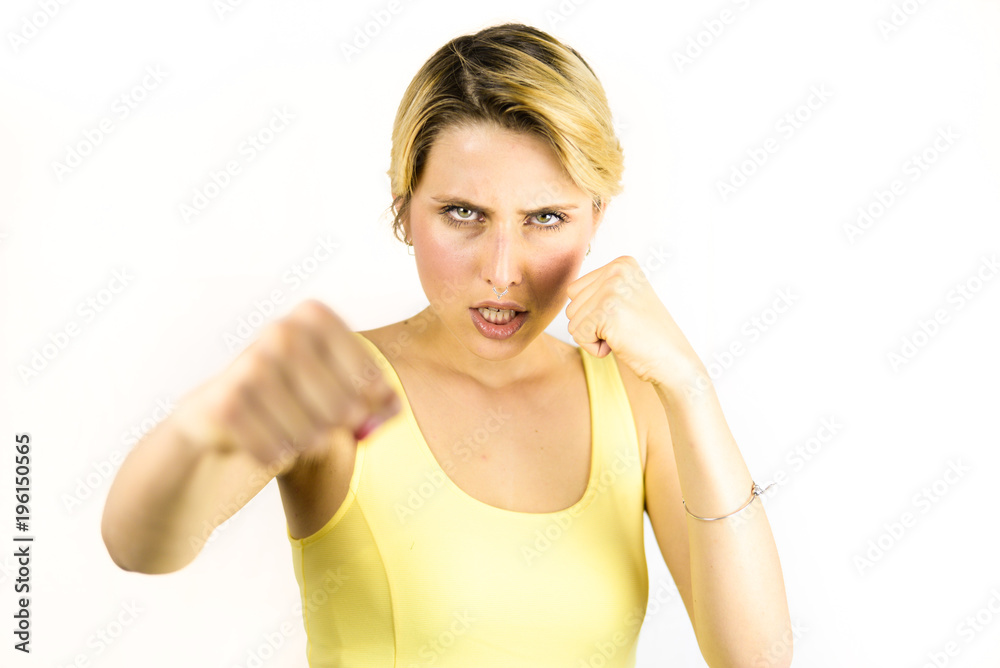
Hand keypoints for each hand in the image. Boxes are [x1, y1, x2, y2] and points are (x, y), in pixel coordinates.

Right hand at [172, 299, 400, 466]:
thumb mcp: (340, 393)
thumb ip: (374, 400)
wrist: (223, 429)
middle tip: (346, 428)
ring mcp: (246, 365)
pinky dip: (276, 453)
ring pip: (300, 419)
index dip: (370, 381)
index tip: (384, 405)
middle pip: (330, 390)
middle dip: (343, 416)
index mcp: (311, 318)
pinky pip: (267, 441)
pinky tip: (277, 453)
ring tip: (310, 441)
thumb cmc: (295, 405)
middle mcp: (278, 332)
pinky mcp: (220, 403)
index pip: (353, 351)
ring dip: (310, 438)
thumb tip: (392, 409)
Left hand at [565, 256, 704, 388]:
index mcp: (622, 263)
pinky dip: (594, 348)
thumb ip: (600, 288)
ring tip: (622, 335)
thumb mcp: (625, 298)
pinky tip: (619, 344)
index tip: (623, 317)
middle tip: (623, 328)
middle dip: (590, 324)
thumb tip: (569, 288)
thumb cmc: (647, 335)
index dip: (593, 313)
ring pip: (572, 319)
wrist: (672, 360)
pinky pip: (578, 334)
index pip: (575, 289)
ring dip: (592, 336)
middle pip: (571, 303)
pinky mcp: (607, 311)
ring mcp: (612, 289)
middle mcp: (617, 270)